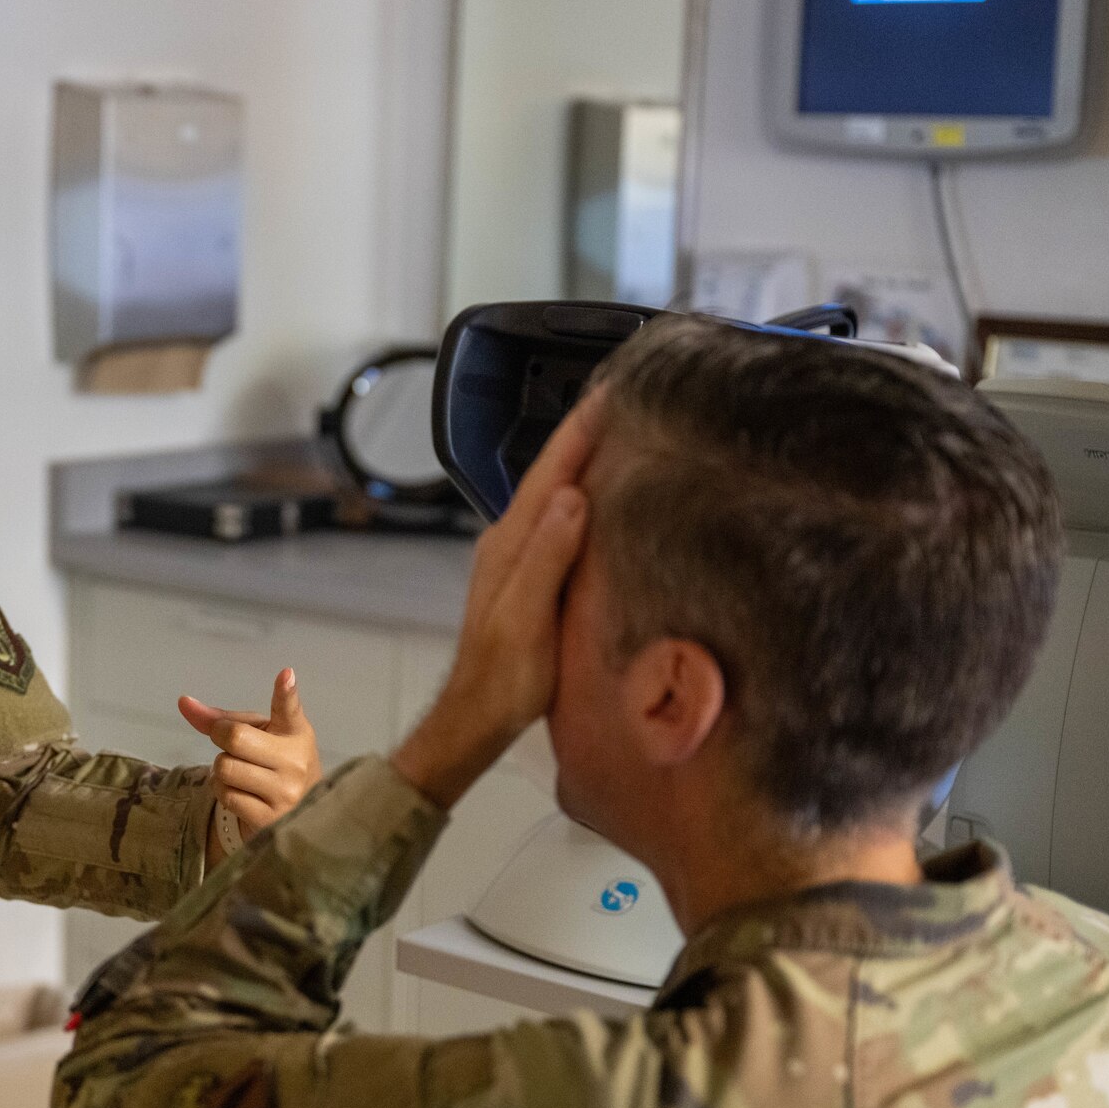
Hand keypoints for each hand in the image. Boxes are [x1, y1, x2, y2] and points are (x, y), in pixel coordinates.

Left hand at [181, 668, 322, 850]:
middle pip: (235, 738)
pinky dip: (223, 791)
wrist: (292, 811)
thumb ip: (221, 719)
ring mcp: (286, 792)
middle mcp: (296, 761)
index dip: (286, 691)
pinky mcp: (271, 819)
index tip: (285, 675)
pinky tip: (242, 793)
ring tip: (241, 773)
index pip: (289, 708)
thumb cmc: (269, 762)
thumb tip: (183, 702)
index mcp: (296, 732)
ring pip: (224, 768)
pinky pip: (225, 796)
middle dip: (221, 738)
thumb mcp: (254, 734)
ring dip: (221, 769)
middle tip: (231, 745)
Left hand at [392, 391, 600, 807]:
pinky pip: (561, 523)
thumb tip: (571, 495)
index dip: (579, 430)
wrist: (478, 718)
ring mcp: (518, 557)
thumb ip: (546, 557)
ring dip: (586, 463)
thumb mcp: (526, 617)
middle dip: (586, 435)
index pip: (549, 472)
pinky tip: (606, 499)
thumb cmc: (505, 676)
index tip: (613, 390)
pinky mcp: (532, 577)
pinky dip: (585, 499)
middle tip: (630, 398)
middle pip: (552, 475)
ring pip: (556, 496)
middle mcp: (510, 539)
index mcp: (509, 541)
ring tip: (625, 434)